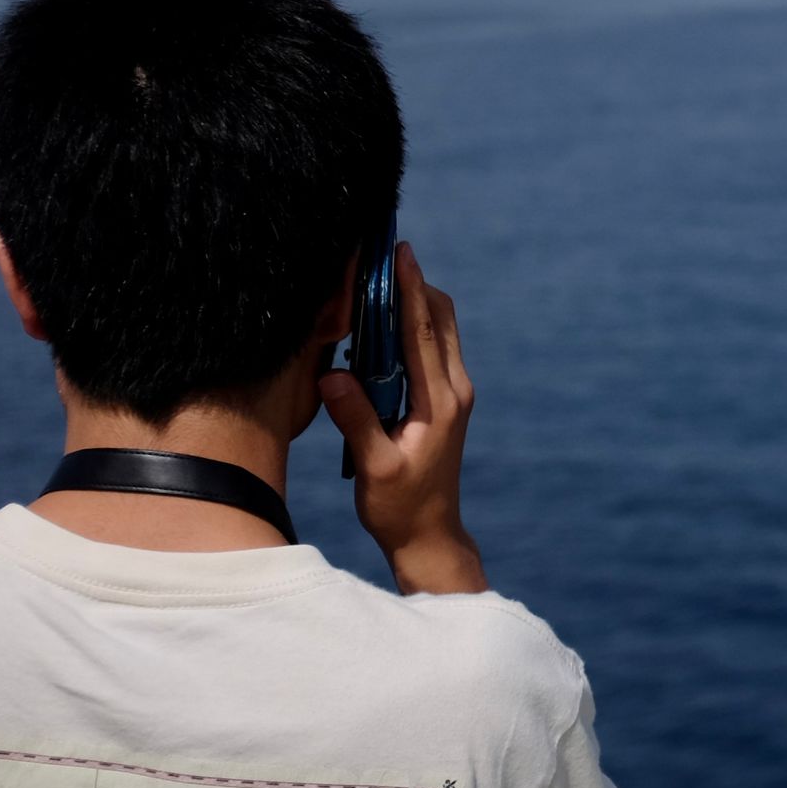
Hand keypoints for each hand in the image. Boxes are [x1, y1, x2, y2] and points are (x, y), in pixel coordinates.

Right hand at [320, 240, 487, 594]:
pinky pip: (432, 348)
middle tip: (381, 253)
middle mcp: (454, 390)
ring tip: (377, 276)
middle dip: (413, 283)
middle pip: (440, 318)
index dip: (411, 289)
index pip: (425, 332)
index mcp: (441, 402)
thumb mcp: (375, 468)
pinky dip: (410, 325)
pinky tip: (378, 321)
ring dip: (413, 301)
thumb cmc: (400, 507)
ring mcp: (452, 393)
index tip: (400, 252)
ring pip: (439, 330)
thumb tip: (332, 374)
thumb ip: (356, 421)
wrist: (429, 534)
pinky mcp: (444, 399)